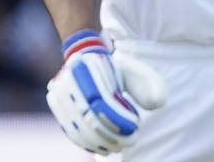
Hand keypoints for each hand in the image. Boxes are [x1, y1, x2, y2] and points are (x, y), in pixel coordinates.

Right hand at [46, 30, 166, 155]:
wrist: (93, 63)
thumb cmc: (122, 70)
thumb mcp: (140, 71)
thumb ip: (151, 84)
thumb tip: (156, 104)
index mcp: (89, 64)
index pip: (101, 98)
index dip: (116, 117)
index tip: (135, 127)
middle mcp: (68, 78)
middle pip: (86, 116)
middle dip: (109, 134)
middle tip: (129, 142)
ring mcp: (58, 94)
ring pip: (76, 126)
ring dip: (98, 142)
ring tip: (118, 147)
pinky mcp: (57, 108)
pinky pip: (69, 130)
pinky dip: (86, 143)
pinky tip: (103, 149)